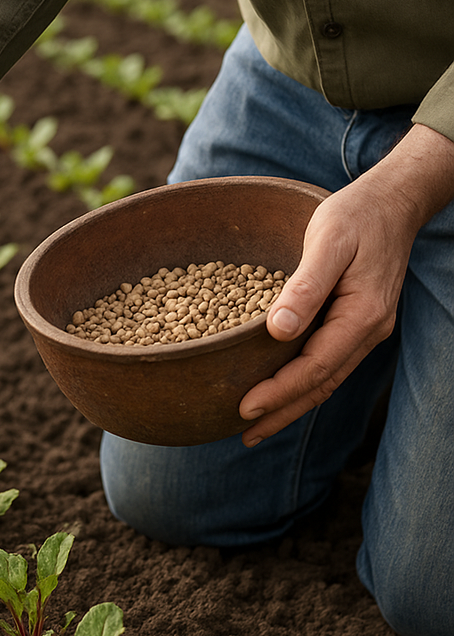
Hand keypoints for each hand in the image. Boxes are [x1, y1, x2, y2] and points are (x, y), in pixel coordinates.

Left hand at [238, 123, 453, 445]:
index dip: (279, 391)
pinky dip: (303, 382)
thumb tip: (278, 330)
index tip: (244, 408)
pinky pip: (327, 362)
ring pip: (325, 379)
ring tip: (256, 425)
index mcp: (362, 316)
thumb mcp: (328, 242)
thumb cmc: (355, 216)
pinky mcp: (354, 322)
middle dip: (283, 412)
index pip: (315, 367)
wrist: (391, 202)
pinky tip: (279, 388)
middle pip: (321, 385)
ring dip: (292, 404)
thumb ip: (305, 286)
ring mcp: (363, 329)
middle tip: (244, 433)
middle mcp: (367, 331)